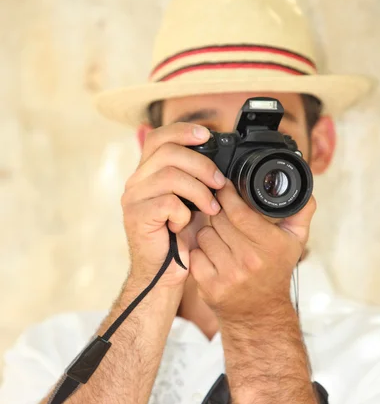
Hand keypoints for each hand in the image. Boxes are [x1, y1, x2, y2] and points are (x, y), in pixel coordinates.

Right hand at [121, 123, 225, 286]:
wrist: (164, 273)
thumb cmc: (180, 238)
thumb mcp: (192, 201)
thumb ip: (196, 178)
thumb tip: (221, 157)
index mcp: (148, 173)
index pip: (158, 137)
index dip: (182, 131)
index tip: (207, 134)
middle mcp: (136, 181)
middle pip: (168, 152)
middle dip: (201, 164)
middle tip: (219, 183)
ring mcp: (133, 198)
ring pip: (170, 176)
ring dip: (199, 191)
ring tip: (211, 209)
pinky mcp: (136, 217)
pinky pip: (167, 203)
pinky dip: (183, 213)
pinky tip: (184, 225)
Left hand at [189, 180, 315, 323]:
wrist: (260, 314)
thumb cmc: (275, 271)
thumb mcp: (295, 242)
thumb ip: (301, 212)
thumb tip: (303, 188)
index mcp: (270, 246)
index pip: (239, 212)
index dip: (227, 195)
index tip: (223, 187)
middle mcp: (249, 261)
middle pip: (218, 220)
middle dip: (218, 213)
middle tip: (223, 216)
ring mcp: (228, 275)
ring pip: (204, 235)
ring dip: (209, 233)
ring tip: (221, 239)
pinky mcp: (210, 287)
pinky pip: (194, 254)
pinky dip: (200, 252)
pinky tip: (212, 255)